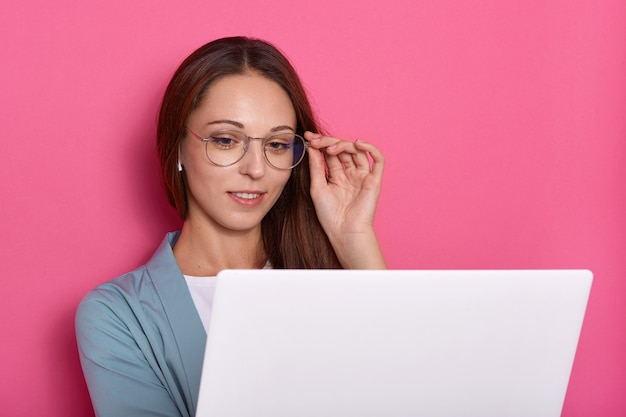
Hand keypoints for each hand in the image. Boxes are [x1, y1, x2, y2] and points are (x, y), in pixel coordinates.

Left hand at [305, 131, 386, 268]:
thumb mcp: (317, 188)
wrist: (344, 232)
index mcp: (337, 175)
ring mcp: (362, 176)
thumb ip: (316, 167)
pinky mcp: (374, 180)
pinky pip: (378, 160)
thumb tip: (312, 147)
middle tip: (316, 141)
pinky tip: (358, 143)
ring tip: (330, 148)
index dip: (320, 143)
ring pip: (357, 151)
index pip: (330, 153)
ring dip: (344, 144)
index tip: (308, 137)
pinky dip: (370, 148)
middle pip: (342, 149)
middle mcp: (350, 174)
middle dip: (328, 142)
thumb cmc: (330, 215)